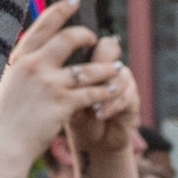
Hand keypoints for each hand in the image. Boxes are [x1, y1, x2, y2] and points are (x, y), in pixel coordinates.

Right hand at [0, 1, 131, 177]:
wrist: (5, 143)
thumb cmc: (10, 113)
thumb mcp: (13, 79)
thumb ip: (28, 61)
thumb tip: (45, 44)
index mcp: (21, 57)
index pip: (44, 24)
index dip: (62, 9)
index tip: (75, 1)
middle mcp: (34, 66)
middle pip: (69, 38)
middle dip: (87, 36)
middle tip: (95, 39)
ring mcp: (49, 84)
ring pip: (88, 68)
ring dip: (106, 67)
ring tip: (115, 68)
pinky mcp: (63, 104)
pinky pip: (92, 92)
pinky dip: (104, 91)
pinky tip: (112, 90)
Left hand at [62, 40, 137, 172]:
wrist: (89, 142)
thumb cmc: (69, 114)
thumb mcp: (56, 96)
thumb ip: (53, 80)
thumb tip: (46, 68)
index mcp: (86, 58)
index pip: (85, 36)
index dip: (83, 35)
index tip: (74, 40)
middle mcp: (106, 64)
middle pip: (109, 47)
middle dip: (98, 63)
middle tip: (86, 76)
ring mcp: (120, 80)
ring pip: (118, 73)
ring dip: (103, 91)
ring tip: (91, 107)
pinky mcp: (131, 98)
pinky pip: (126, 94)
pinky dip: (111, 105)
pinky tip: (99, 114)